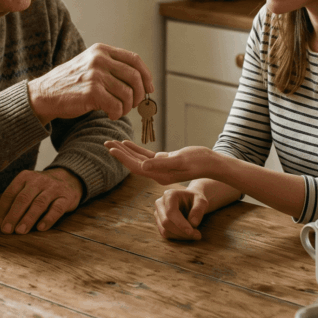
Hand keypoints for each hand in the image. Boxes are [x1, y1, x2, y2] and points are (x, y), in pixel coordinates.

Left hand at [0, 168, 81, 233]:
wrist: (69, 178)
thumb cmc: (41, 188)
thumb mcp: (24, 190)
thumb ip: (8, 201)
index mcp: (24, 177)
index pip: (10, 193)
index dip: (2, 209)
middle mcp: (38, 180)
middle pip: (23, 198)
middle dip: (13, 215)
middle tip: (6, 230)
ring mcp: (53, 188)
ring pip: (39, 203)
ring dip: (28, 218)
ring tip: (20, 231)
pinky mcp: (66, 197)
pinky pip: (57, 208)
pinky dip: (49, 218)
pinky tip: (41, 228)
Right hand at [28, 43, 153, 123]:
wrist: (44, 94)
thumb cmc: (70, 84)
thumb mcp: (90, 66)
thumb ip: (111, 67)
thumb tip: (141, 81)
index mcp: (101, 50)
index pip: (134, 60)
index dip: (146, 75)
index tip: (150, 89)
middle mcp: (99, 59)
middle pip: (135, 77)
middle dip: (140, 94)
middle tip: (135, 105)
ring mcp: (95, 75)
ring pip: (128, 94)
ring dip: (127, 107)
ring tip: (118, 111)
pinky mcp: (92, 92)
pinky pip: (117, 106)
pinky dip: (117, 114)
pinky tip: (110, 114)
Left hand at [104, 141, 218, 184]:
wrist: (211, 163)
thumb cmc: (198, 161)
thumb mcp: (180, 160)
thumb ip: (161, 163)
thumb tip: (143, 166)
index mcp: (159, 175)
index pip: (136, 166)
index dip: (123, 158)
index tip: (111, 149)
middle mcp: (157, 173)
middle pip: (134, 163)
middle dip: (120, 153)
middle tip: (106, 143)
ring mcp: (160, 168)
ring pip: (138, 159)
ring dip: (126, 151)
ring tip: (113, 143)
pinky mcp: (165, 161)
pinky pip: (146, 156)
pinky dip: (136, 149)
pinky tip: (128, 144)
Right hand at [155, 188, 208, 240]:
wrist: (190, 201)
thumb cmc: (196, 200)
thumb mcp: (202, 201)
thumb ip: (199, 209)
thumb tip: (193, 223)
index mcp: (169, 195)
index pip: (171, 212)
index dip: (180, 224)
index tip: (192, 232)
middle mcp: (160, 203)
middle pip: (166, 222)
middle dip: (181, 232)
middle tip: (197, 235)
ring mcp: (158, 213)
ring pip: (165, 230)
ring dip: (180, 236)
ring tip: (195, 234)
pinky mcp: (159, 222)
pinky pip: (166, 234)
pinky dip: (177, 237)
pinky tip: (187, 234)